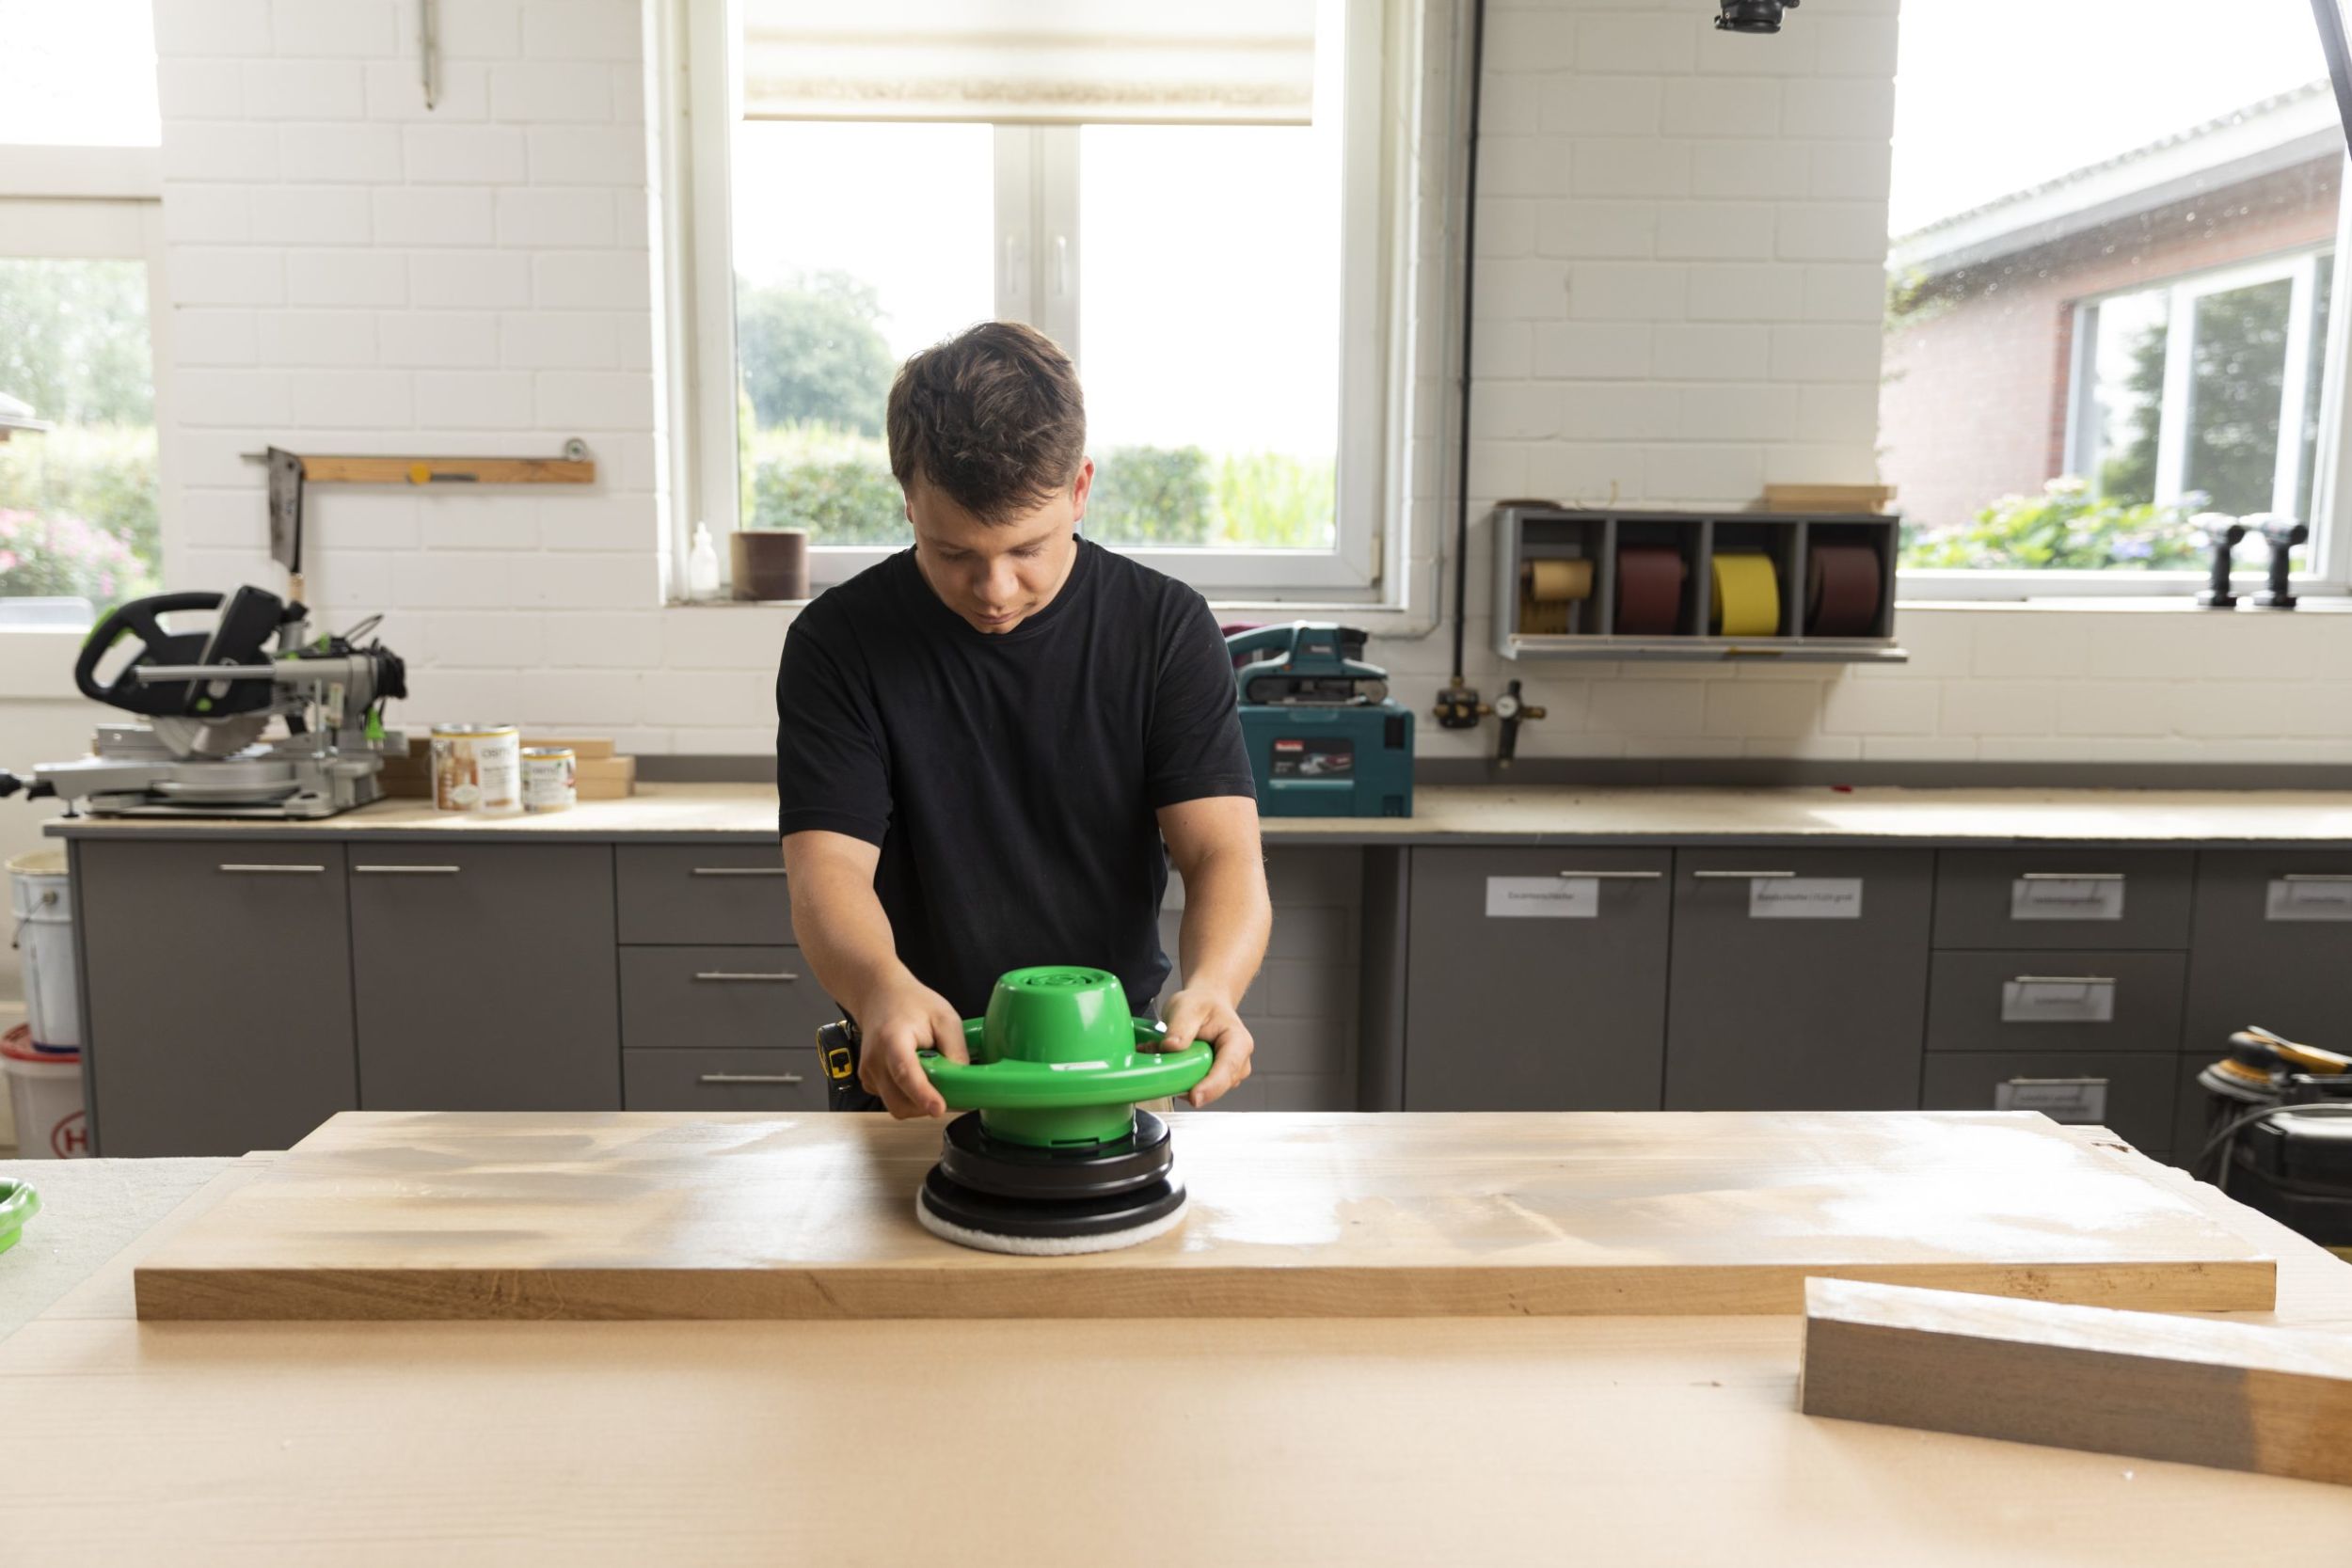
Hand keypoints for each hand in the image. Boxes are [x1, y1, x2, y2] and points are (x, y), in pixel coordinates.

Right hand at [853, 972, 967, 1118]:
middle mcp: (874, 1060)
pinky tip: (916, 1075)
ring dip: (918, 1102)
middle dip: (926, 1105)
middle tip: (947, 1090)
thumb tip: (962, 1081)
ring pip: (896, 1106)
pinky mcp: (868, 1081)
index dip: (923, 1094)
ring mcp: (868, 1073)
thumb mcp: (945, 1017)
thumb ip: (956, 1049)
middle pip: (899, 1101)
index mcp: (892, 1039)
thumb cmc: (912, 1003)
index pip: (905, 1073)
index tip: (938, 1109)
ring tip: (930, 1074)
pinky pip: (892, 1100)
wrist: (880, 996)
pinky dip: (908, 1097)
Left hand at [1158, 987, 1253, 1107]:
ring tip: (1165, 1051)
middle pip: (1215, 1086)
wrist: (1205, 1004)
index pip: (1227, 1070)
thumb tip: (1171, 1046)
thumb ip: (1180, 1026)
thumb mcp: (1188, 1007)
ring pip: (1203, 1091)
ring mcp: (1227, 1075)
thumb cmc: (1202, 1004)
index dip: (1211, 1086)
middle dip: (1187, 1079)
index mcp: (1238, 1043)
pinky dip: (1179, 1078)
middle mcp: (1238, 1063)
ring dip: (1180, 1077)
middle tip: (1161, 1055)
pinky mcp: (1213, 1082)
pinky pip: (1194, 1089)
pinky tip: (1171, 1061)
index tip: (1194, 1096)